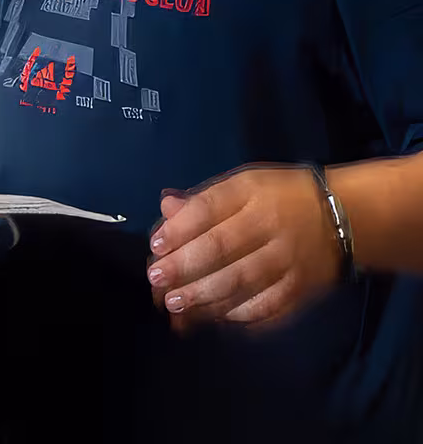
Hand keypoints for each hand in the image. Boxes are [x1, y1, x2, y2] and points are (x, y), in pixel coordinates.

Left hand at [147, 165, 343, 328]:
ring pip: (242, 280)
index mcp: (251, 193)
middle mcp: (270, 224)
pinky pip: (269, 304)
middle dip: (184, 267)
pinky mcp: (304, 286)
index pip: (208, 209)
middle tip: (156, 280)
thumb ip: (204, 199)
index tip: (155, 245)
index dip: (179, 229)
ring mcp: (290, 258)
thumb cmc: (280, 197)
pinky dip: (240, 313)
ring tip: (176, 304)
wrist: (346, 215)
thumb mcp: (244, 184)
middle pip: (221, 247)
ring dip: (205, 295)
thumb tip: (166, 207)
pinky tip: (216, 317)